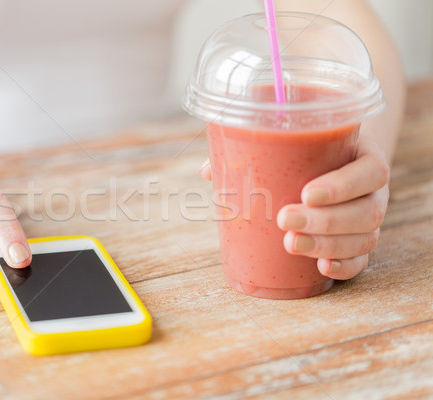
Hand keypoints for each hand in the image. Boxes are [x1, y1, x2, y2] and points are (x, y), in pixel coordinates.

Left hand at [199, 136, 389, 279]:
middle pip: (366, 211)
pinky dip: (344, 267)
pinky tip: (322, 267)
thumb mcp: (293, 142)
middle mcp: (372, 192)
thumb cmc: (308, 152)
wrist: (336, 162)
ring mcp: (368, 220)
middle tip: (285, 220)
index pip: (370, 172)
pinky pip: (362, 261)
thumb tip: (209, 170)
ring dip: (327, 244)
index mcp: (364, 158)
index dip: (343, 185)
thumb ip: (255, 150)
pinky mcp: (360, 243)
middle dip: (325, 221)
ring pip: (364, 238)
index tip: (306, 193)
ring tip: (291, 243)